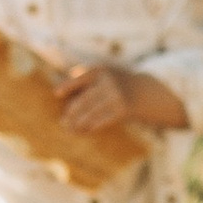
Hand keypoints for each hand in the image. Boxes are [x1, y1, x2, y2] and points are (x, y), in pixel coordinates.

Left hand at [53, 61, 185, 137]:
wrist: (146, 92)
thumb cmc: (117, 84)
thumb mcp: (104, 74)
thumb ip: (85, 78)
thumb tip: (58, 92)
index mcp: (102, 71)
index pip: (81, 77)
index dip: (68, 85)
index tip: (56, 94)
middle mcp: (109, 82)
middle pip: (84, 100)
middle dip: (71, 112)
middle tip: (62, 122)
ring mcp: (116, 96)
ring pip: (91, 113)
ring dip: (79, 123)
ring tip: (70, 130)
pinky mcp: (122, 110)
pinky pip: (102, 121)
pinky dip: (91, 127)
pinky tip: (84, 131)